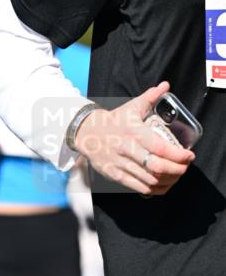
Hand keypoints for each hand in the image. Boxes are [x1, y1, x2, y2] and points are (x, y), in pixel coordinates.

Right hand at [74, 82, 194, 195]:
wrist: (86, 133)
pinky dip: (154, 189)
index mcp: (134, 133)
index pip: (160, 148)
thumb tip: (165, 85)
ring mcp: (120, 164)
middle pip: (157, 167)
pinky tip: (162, 185)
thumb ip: (150, 97)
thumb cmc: (113, 121)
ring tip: (176, 176)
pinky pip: (138, 187)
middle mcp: (127, 150)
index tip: (188, 156)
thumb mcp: (131, 107)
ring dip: (168, 180)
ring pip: (150, 180)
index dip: (178, 155)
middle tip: (184, 167)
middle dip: (176, 170)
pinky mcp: (115, 175)